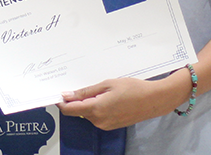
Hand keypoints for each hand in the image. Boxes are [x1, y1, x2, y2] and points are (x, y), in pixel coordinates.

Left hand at [57, 76, 182, 129]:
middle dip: (77, 99)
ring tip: (101, 89)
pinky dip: (97, 107)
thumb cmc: (132, 89)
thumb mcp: (107, 84)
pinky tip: (107, 97)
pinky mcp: (111, 125)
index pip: (69, 110)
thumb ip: (86, 91)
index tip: (57, 93)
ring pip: (88, 113)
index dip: (61, 102)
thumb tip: (68, 95)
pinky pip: (97, 116)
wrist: (154, 100)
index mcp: (96, 109)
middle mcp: (98, 121)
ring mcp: (105, 125)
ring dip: (88, 103)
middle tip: (83, 84)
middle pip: (78, 111)